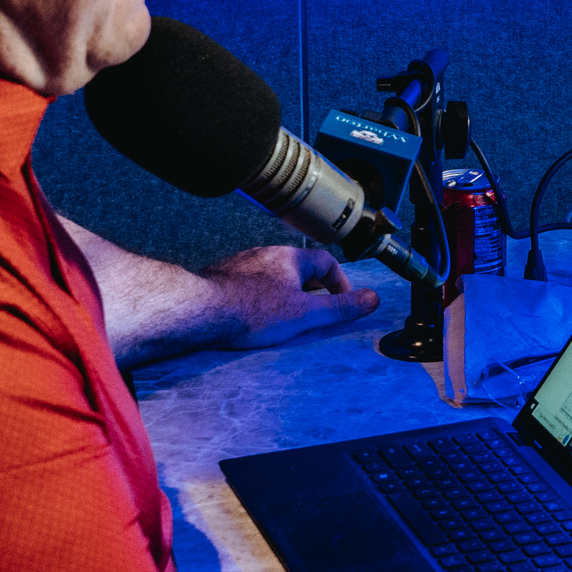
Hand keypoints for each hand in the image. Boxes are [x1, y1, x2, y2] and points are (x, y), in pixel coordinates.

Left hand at [202, 246, 380, 348]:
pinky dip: (257, 297)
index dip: (339, 282)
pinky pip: (248, 283)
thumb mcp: (304, 314)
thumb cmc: (249, 311)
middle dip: (311, 289)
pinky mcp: (221, 277)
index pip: (326, 262)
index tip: (341, 302)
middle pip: (299, 267)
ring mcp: (242, 263)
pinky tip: (251, 315)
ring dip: (283, 292)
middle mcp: (266, 254)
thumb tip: (372, 299)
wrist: (198, 309)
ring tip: (283, 316)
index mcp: (291, 258)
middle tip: (314, 312)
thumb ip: (340, 308)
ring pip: (272, 275)